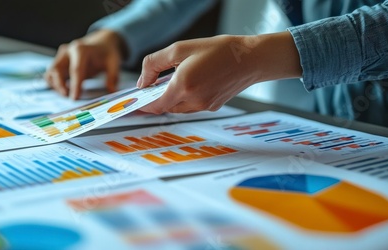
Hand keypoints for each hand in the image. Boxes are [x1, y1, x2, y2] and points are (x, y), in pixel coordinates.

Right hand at [45, 30, 125, 99]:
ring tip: (67, 94)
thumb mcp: (114, 62)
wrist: (101, 42)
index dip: (74, 85)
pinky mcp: (59, 61)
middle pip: (57, 70)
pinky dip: (54, 83)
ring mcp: (61, 55)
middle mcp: (68, 51)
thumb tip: (112, 90)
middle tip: (69, 98)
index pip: (76, 70)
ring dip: (55, 85)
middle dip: (60, 86)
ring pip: (51, 72)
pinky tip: (64, 89)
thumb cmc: (106, 52)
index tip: (74, 98)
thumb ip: (113, 77)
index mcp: (81, 49)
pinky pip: (51, 73)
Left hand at [137, 32, 301, 113]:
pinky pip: (191, 106)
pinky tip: (191, 82)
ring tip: (175, 79)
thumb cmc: (219, 50)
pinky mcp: (212, 107)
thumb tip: (143, 81)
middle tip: (153, 86)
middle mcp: (194, 100)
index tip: (136, 101)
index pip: (156, 105)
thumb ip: (155, 63)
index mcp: (184, 85)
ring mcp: (204, 106)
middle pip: (166, 106)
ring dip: (171, 98)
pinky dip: (185, 97)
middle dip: (157, 98)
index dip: (144, 105)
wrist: (251, 59)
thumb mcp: (181, 48)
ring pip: (178, 107)